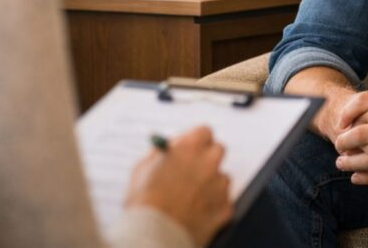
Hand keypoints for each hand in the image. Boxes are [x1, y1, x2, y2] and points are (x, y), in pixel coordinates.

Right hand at [124, 126, 232, 245]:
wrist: (153, 235)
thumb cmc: (144, 203)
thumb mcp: (143, 168)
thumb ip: (160, 154)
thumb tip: (169, 149)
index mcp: (190, 148)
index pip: (204, 131)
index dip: (196, 140)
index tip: (190, 148)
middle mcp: (209, 163)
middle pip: (218, 150)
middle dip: (207, 158)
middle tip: (193, 169)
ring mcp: (219, 186)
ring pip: (222, 178)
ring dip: (210, 183)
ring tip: (190, 198)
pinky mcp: (225, 208)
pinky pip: (223, 202)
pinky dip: (213, 206)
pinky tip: (196, 214)